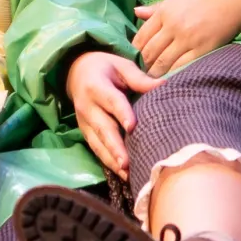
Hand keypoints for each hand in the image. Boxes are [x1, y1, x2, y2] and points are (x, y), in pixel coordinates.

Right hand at [67, 50, 161, 177]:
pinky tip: (121, 173)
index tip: (132, 126)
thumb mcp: (121, 66)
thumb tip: (164, 86)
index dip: (122, 113)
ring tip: (125, 173)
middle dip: (114, 146)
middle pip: (102, 127)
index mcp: (96, 85)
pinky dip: (107, 161)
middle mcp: (87, 106)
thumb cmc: (105, 68)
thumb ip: (140, 79)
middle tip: (126, 163)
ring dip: (111, 159)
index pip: (111, 100)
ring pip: (97, 142)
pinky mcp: (85, 132)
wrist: (76, 71)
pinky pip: (95, 148)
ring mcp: (84, 121)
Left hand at [132, 0, 240, 76]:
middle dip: (141, 66)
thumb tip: (136, 13)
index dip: (134, 52)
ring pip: (162, 63)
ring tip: (150, 82)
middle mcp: (173, 26)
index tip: (133, 60)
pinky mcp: (203, 49)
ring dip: (154, 74)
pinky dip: (172, 75)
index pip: (141, 37)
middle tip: (138, 75)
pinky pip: (182, 67)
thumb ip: (157, 8)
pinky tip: (168, 81)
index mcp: (165, 11)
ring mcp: (188, 39)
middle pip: (149, 52)